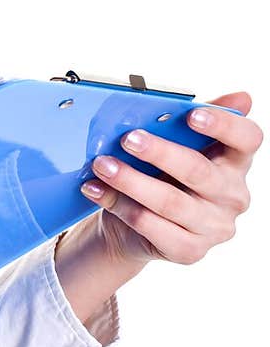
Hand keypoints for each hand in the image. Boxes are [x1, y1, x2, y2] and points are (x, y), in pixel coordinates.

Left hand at [79, 91, 262, 267]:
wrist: (135, 226)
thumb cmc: (161, 175)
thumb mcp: (176, 145)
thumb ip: (192, 120)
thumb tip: (237, 96)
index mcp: (236, 162)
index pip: (248, 139)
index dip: (224, 124)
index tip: (192, 114)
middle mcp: (233, 196)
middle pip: (199, 171)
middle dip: (160, 152)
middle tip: (128, 139)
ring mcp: (214, 227)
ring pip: (170, 201)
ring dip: (131, 180)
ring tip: (102, 164)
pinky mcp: (190, 250)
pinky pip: (150, 226)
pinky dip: (119, 205)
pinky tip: (97, 190)